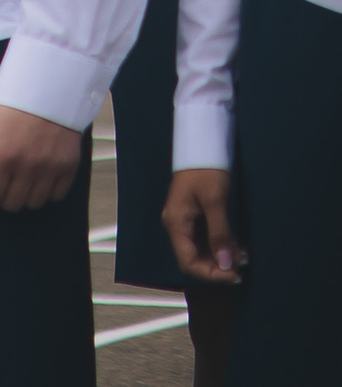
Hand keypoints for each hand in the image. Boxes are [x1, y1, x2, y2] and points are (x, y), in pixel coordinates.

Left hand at [0, 103, 82, 211]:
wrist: (47, 90)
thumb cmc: (11, 106)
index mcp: (3, 156)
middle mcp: (28, 167)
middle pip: (12, 203)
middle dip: (1, 194)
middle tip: (1, 178)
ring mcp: (50, 169)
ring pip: (35, 203)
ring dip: (24, 194)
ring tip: (20, 177)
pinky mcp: (68, 167)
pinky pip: (57, 195)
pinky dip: (46, 191)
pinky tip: (39, 176)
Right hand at [163, 168, 243, 283]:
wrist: (202, 146)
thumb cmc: (205, 170)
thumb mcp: (215, 201)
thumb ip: (220, 234)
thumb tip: (227, 264)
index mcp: (176, 222)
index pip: (188, 261)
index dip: (211, 273)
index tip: (235, 275)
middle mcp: (177, 225)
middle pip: (193, 258)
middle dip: (218, 266)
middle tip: (243, 266)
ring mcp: (184, 221)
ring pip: (199, 250)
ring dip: (220, 257)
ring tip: (243, 256)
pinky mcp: (193, 216)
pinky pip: (204, 239)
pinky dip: (220, 246)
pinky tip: (236, 245)